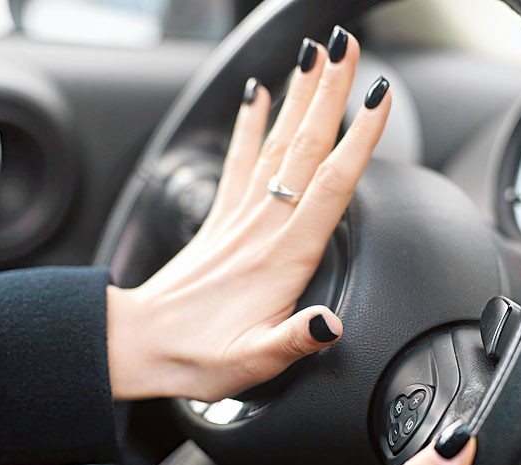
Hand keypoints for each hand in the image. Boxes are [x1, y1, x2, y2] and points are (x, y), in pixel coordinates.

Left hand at [107, 27, 391, 401]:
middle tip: (347, 46)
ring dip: (298, 95)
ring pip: (277, 143)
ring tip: (313, 54)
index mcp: (285, 256)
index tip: (379, 96)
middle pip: (306, 147)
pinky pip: (238, 158)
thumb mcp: (255, 362)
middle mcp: (264, 226)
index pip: (332, 183)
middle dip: (330, 92)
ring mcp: (240, 217)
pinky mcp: (220, 217)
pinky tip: (256, 93)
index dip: (360, 138)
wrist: (141, 344)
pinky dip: (249, 123)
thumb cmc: (201, 356)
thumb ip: (296, 340)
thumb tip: (330, 325)